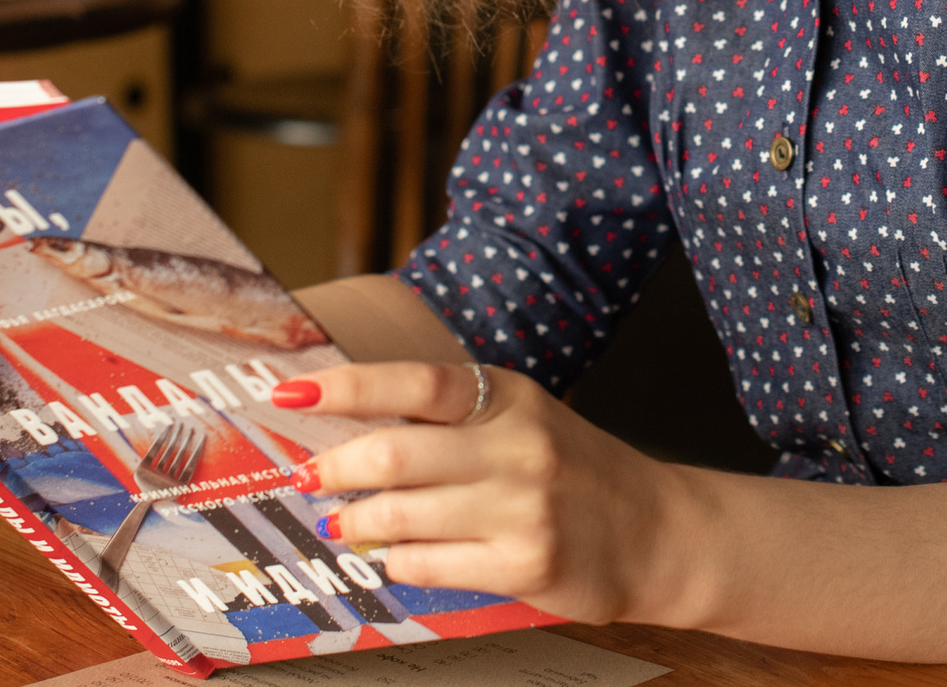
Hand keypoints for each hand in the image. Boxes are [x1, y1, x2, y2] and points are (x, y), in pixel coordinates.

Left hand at [280, 361, 700, 625]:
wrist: (657, 531)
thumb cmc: (573, 469)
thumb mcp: (522, 417)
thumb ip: (451, 417)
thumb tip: (350, 423)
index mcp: (510, 396)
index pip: (415, 382)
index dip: (346, 386)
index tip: (290, 391)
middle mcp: (518, 446)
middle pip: (396, 454)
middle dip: (336, 468)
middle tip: (311, 477)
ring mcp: (522, 509)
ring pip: (401, 517)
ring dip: (357, 522)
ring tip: (344, 523)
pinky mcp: (525, 565)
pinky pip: (428, 565)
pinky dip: (397, 560)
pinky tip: (395, 554)